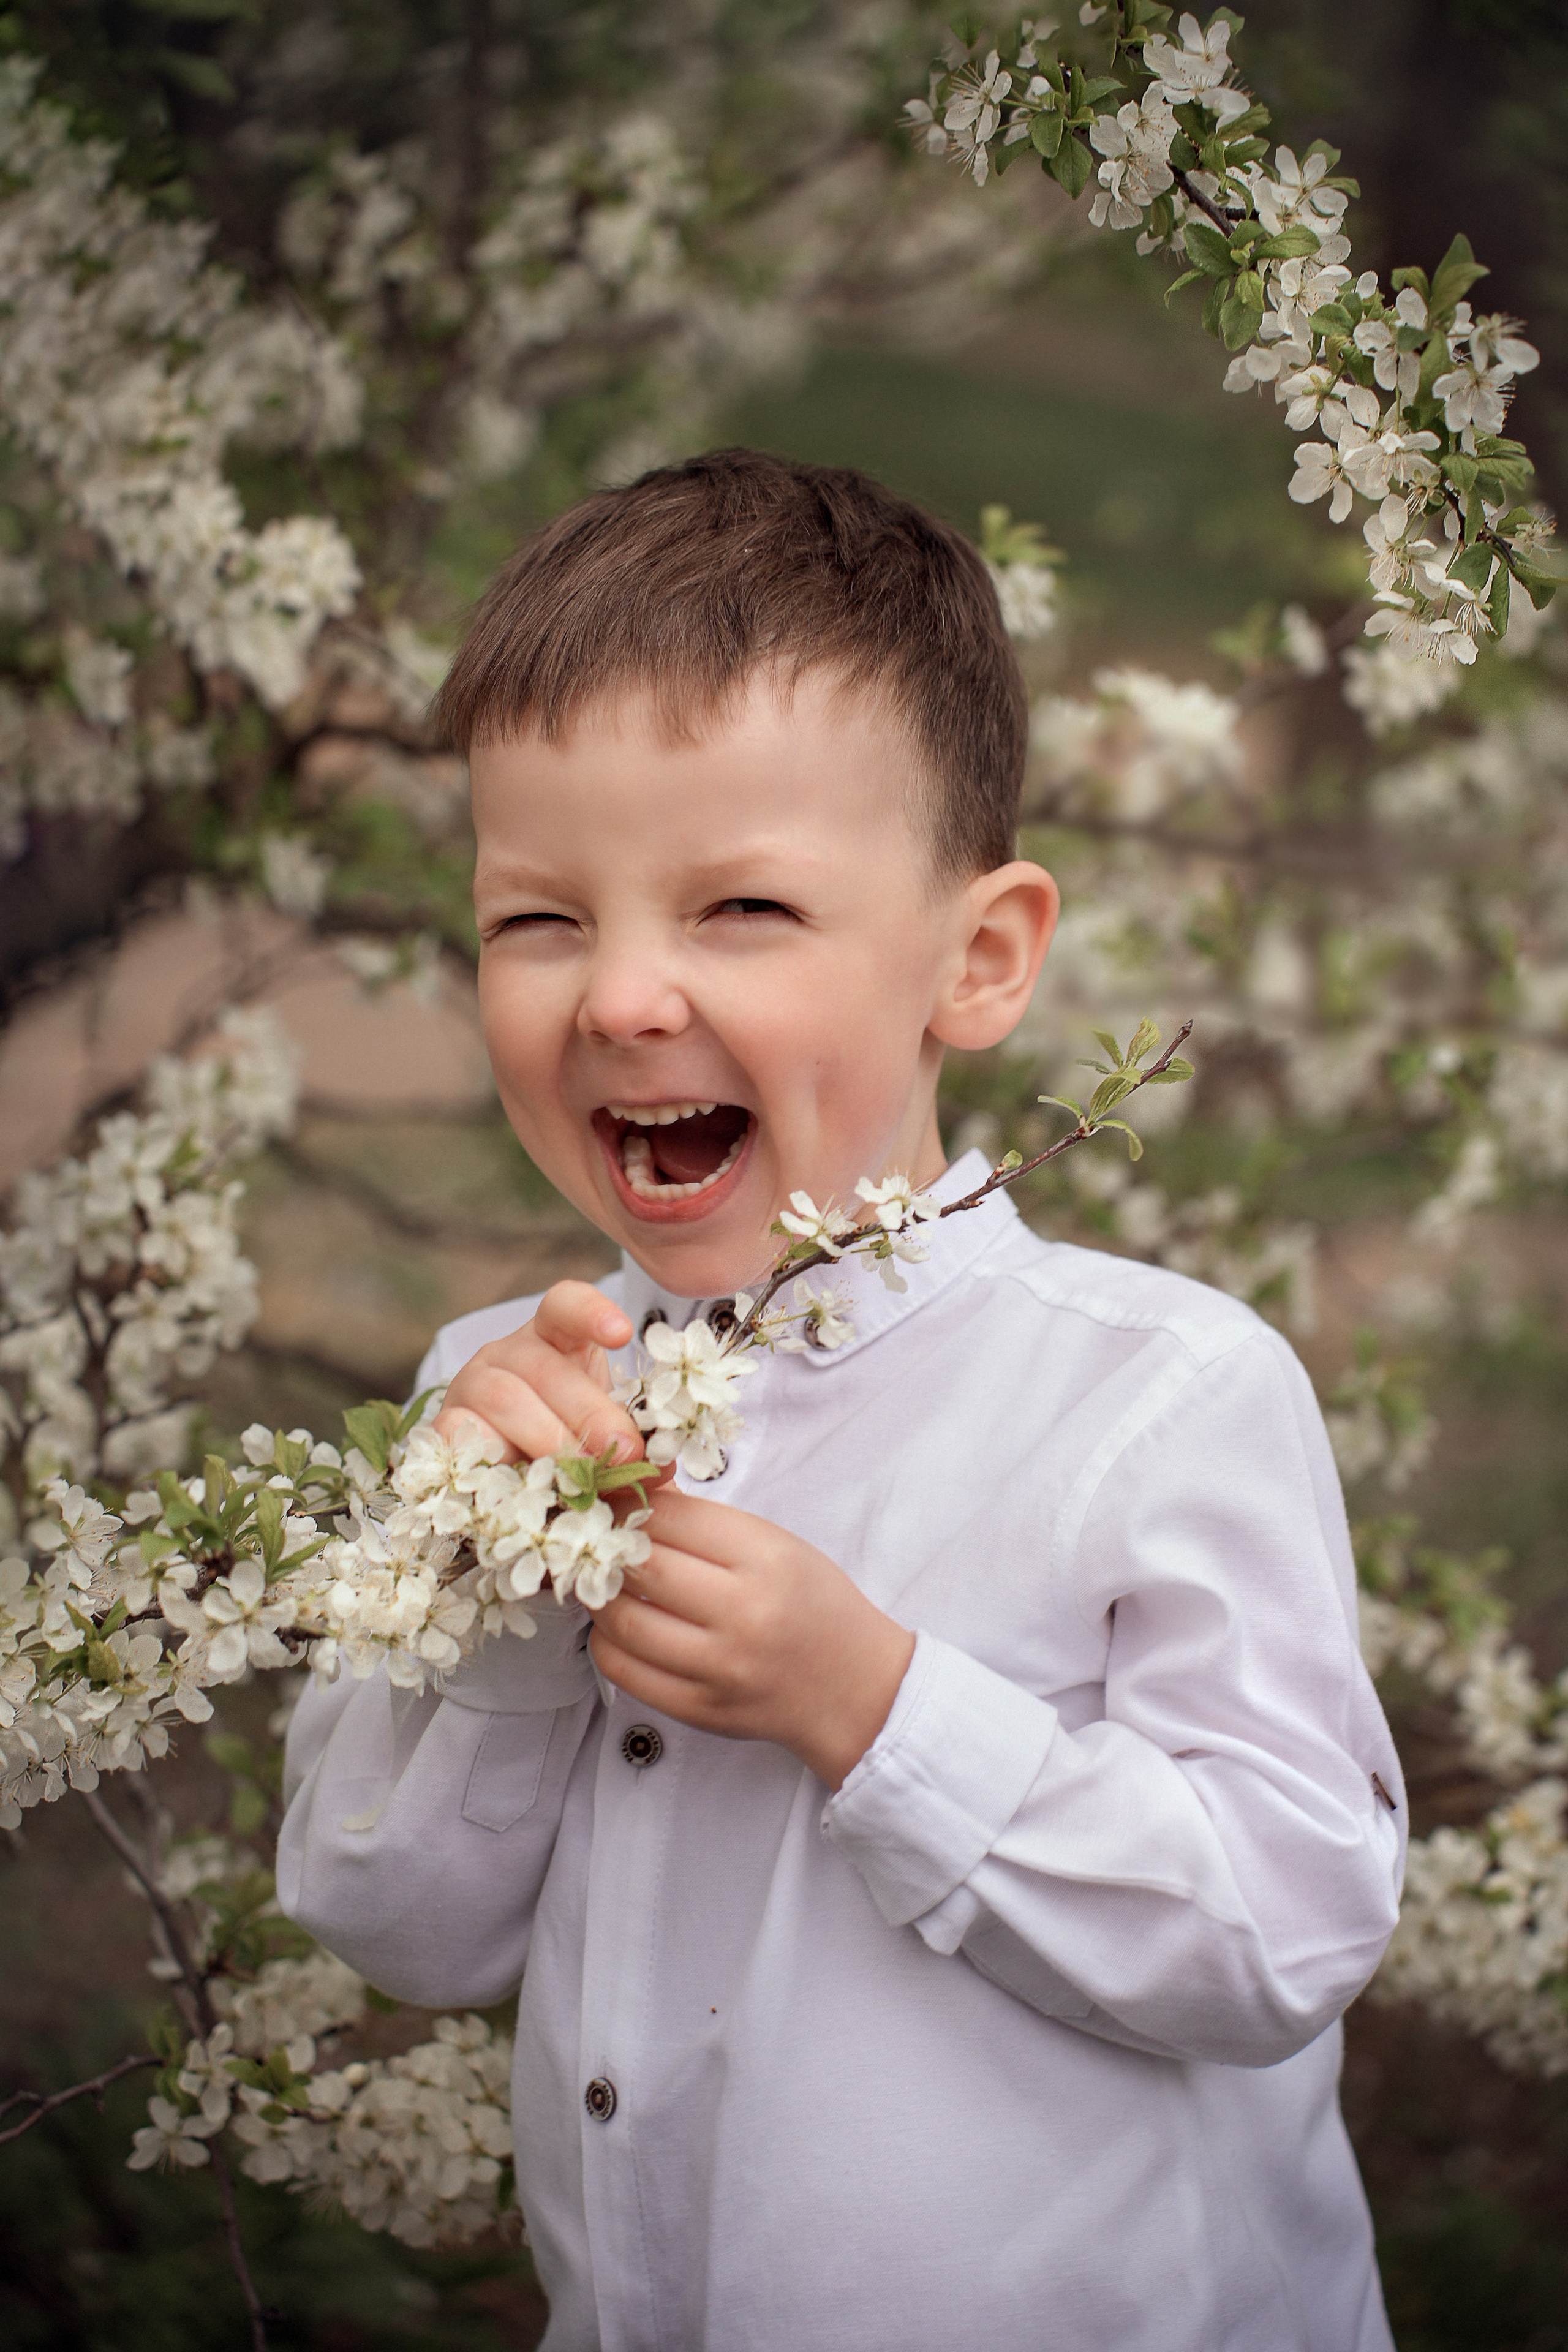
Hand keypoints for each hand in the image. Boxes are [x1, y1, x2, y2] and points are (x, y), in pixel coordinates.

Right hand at [434, 1280, 642, 1464]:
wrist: (512, 1480)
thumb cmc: (571, 1447)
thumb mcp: (605, 1438)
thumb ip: (630, 1445)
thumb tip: (659, 1468)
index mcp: (554, 1338)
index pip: (565, 1305)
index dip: (592, 1312)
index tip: (622, 1333)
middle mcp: (508, 1352)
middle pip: (545, 1368)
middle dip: (590, 1414)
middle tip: (625, 1453)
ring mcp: (471, 1384)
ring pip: (505, 1399)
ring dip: (548, 1441)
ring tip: (580, 1478)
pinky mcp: (444, 1423)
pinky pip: (459, 1434)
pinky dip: (493, 1460)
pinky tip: (520, 1485)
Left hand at [588, 1487, 915, 1791]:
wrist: (851, 1687)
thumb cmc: (813, 1606)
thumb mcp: (778, 1545)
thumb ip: (708, 1524)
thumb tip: (630, 1499)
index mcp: (767, 1559)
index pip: (672, 1518)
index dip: (632, 1505)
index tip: (621, 1505)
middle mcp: (743, 1613)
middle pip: (642, 1566)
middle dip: (610, 1549)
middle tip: (601, 1543)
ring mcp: (719, 1667)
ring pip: (623, 1621)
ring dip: (601, 1596)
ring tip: (607, 1583)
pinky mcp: (700, 1709)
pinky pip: (623, 1671)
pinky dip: (606, 1642)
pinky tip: (617, 1628)